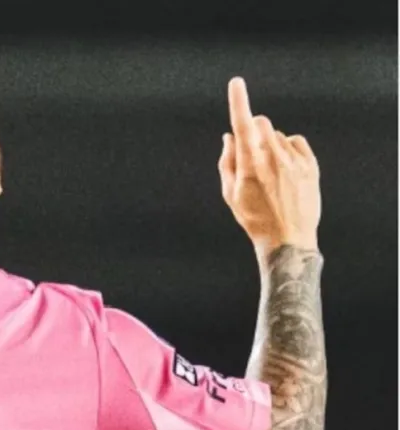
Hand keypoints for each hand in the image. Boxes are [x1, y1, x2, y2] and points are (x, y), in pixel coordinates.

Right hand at [218, 78, 320, 254]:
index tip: (236, 83)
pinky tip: (285, 166)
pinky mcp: (310, 166)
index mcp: (249, 165)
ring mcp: (294, 161)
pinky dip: (288, 148)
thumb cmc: (254, 219)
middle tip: (250, 148)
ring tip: (269, 170)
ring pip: (277, 134)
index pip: (242, 125)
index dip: (238, 101)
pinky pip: (296, 142)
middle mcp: (273, 158)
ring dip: (269, 143)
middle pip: (261, 123)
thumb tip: (229, 137)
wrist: (287, 239)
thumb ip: (227, 162)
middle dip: (253, 128)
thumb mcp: (231, 194)